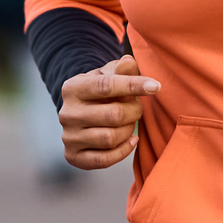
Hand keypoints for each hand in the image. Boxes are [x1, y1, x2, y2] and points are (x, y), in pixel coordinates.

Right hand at [58, 54, 160, 169]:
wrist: (81, 112)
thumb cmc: (100, 91)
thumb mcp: (108, 75)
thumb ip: (122, 69)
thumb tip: (129, 62)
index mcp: (73, 88)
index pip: (107, 86)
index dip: (134, 85)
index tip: (156, 86)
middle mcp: (67, 113)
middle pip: (113, 115)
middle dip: (134, 111)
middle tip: (138, 108)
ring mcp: (69, 136)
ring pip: (110, 138)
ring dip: (128, 131)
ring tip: (130, 123)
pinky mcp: (73, 156)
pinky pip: (104, 159)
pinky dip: (123, 151)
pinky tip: (131, 140)